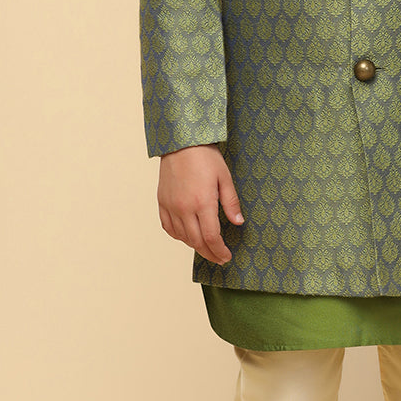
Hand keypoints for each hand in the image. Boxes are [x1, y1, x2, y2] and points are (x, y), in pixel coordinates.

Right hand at [157, 144, 243, 263]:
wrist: (181, 142)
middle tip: (219, 258)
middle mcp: (184, 208)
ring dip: (195, 246)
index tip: (226, 256)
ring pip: (181, 237)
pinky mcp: (162, 202)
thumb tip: (238, 222)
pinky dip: (178, 236)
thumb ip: (231, 203)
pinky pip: (168, 227)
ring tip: (206, 248)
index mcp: (202, 203)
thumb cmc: (205, 157)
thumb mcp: (225, 178)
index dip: (219, 251)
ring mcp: (170, 206)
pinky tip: (187, 236)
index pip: (211, 237)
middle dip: (209, 253)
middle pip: (196, 242)